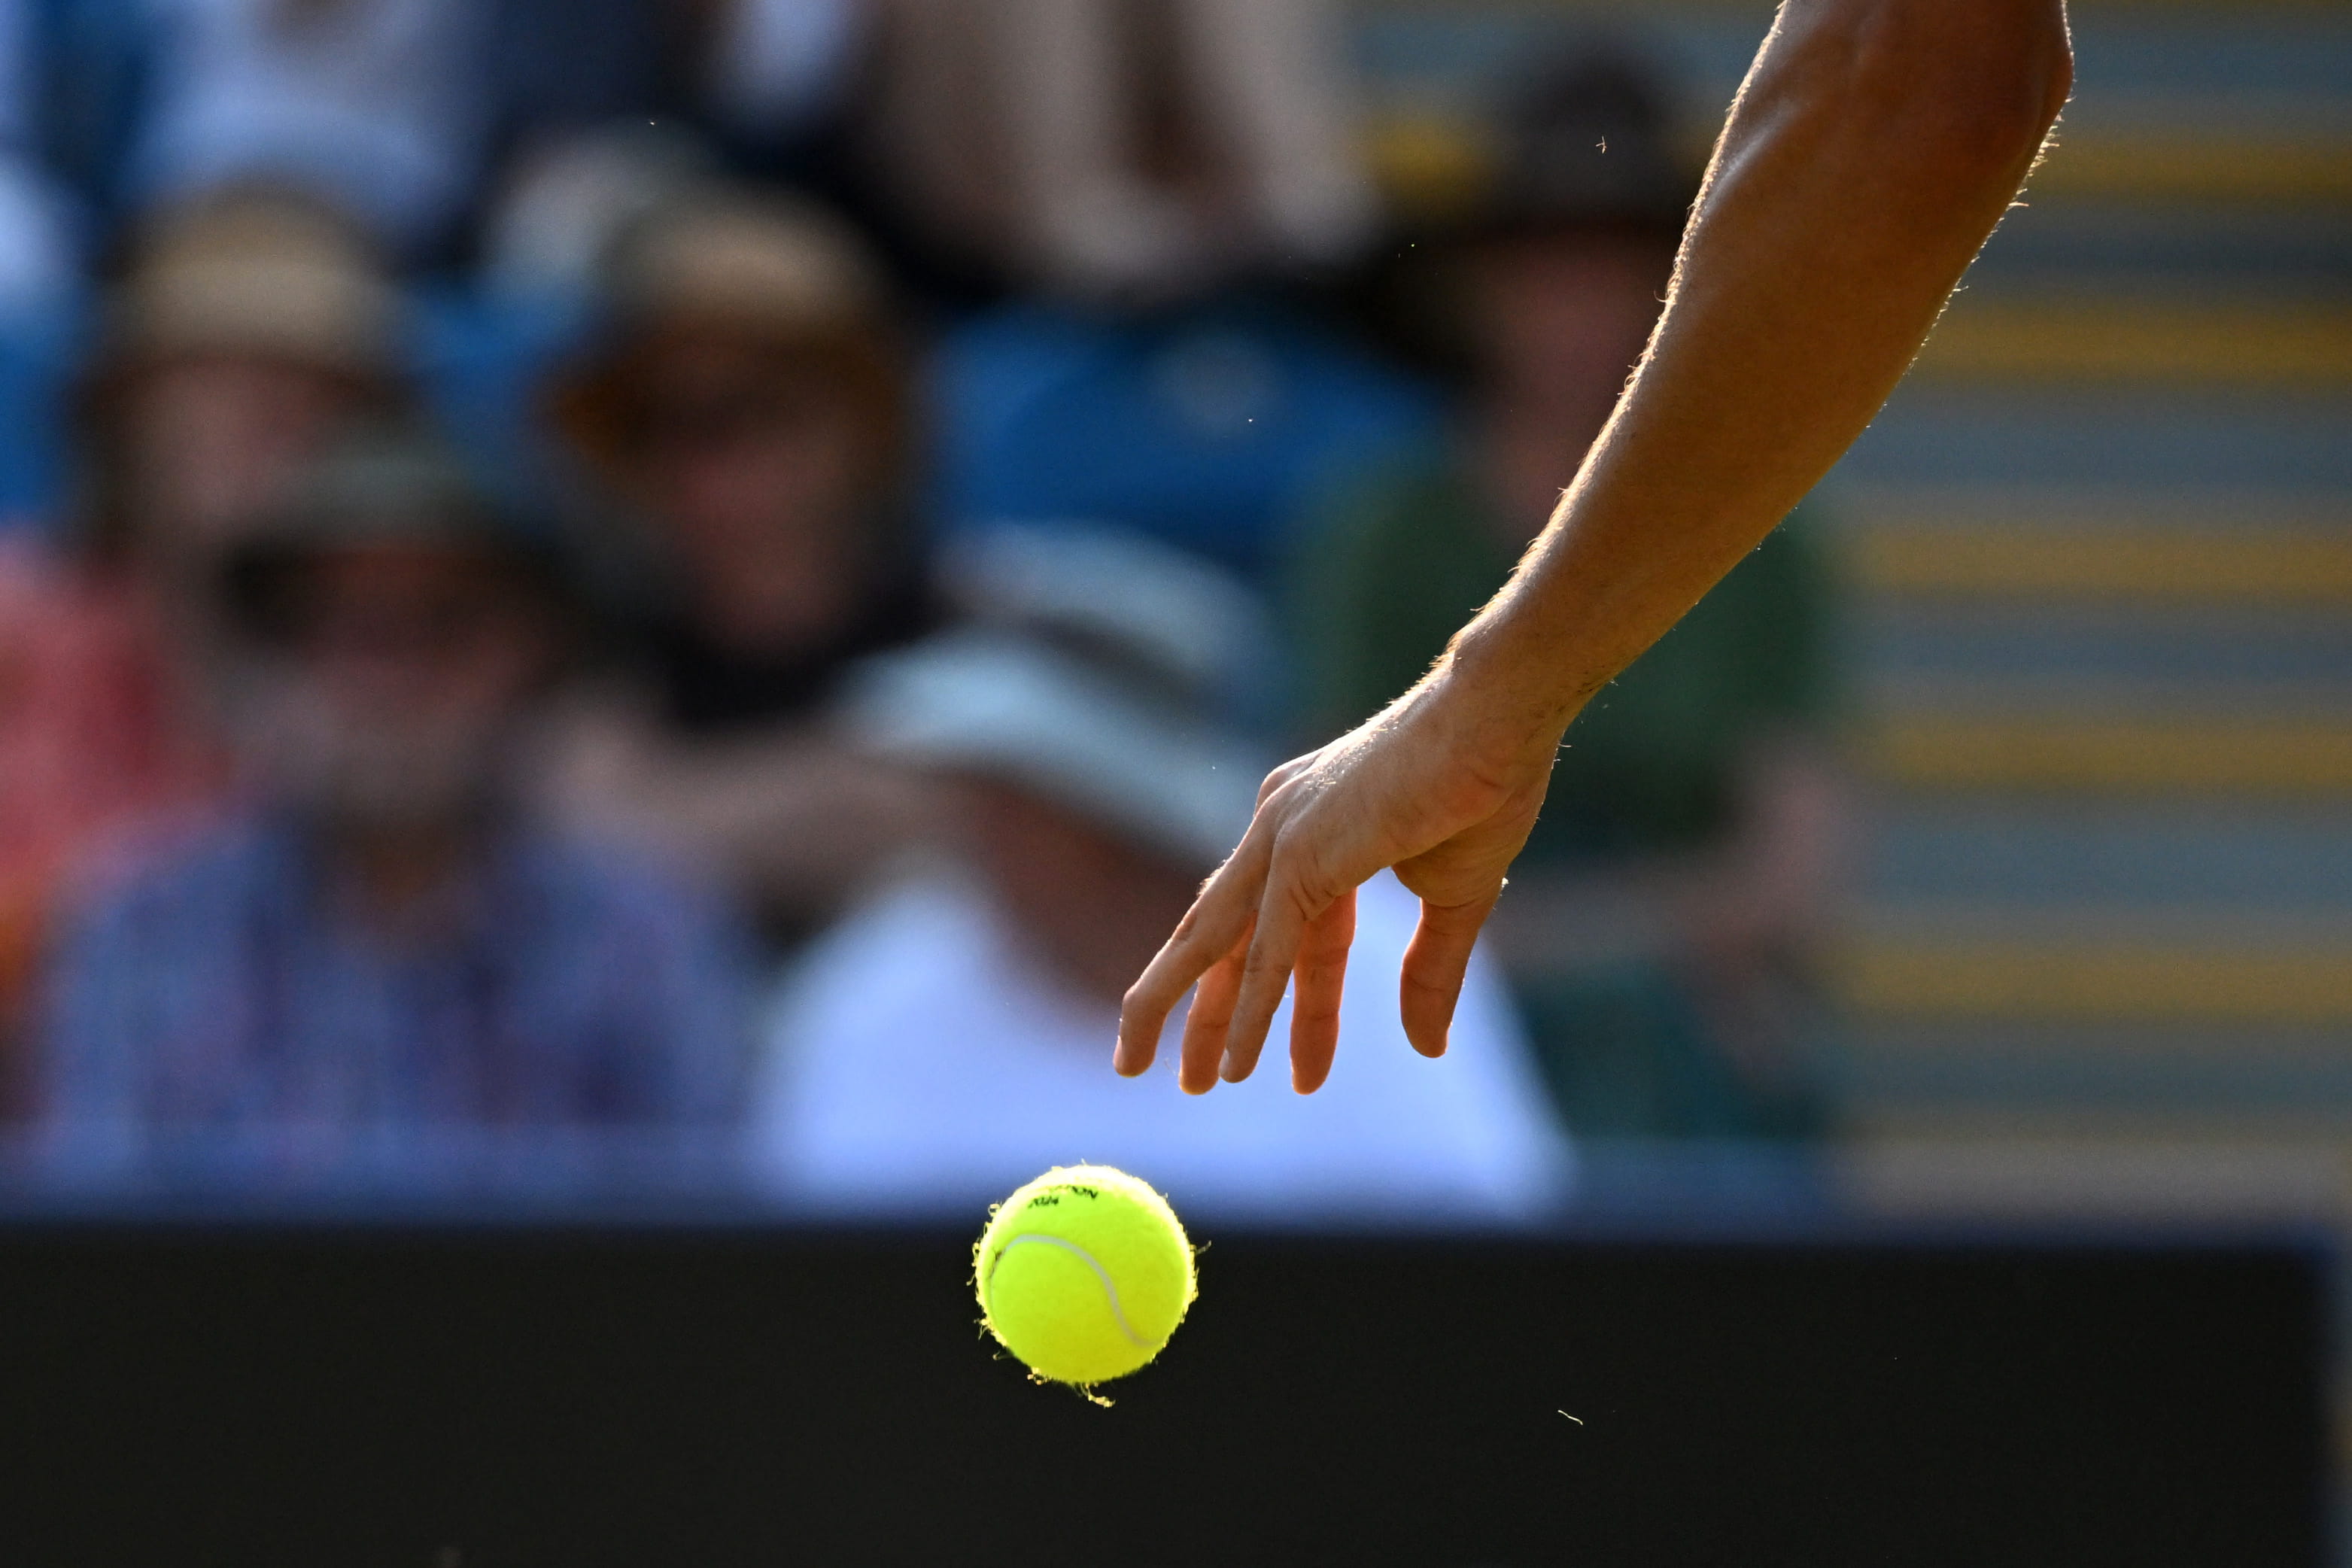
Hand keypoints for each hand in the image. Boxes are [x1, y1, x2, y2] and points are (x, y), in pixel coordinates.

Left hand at [1115, 662, 1564, 1093]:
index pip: (1285, 930)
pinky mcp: (1299, 853)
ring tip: (1173, 1080)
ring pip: (1216, 941)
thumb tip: (1426, 1048)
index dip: (1291, 1003)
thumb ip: (1428, 973)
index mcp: (1310, 826)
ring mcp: (1282, 836)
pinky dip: (1252, 1009)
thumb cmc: (1487, 786)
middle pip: (1226, 936)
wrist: (1499, 719)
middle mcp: (1280, 827)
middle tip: (1190, 1078)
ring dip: (1191, 1015)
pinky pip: (1266, 950)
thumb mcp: (1453, 901)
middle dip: (1206, 1009)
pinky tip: (1238, 1064)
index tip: (1299, 1070)